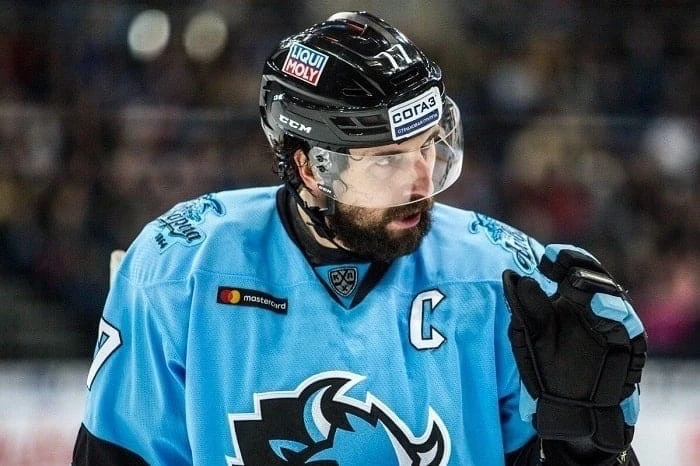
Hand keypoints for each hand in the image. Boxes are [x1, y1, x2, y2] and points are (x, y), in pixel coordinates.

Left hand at [502, 245, 646, 453]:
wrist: (570, 408)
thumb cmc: (546, 370)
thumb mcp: (529, 337)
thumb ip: (524, 308)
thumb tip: (511, 275)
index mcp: (568, 300)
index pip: (571, 268)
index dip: (563, 258)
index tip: (548, 260)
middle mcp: (592, 307)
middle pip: (595, 275)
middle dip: (583, 268)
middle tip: (566, 271)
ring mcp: (612, 325)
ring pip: (613, 296)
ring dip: (598, 288)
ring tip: (579, 284)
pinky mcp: (628, 346)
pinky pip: (630, 326)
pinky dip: (618, 317)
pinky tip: (601, 310)